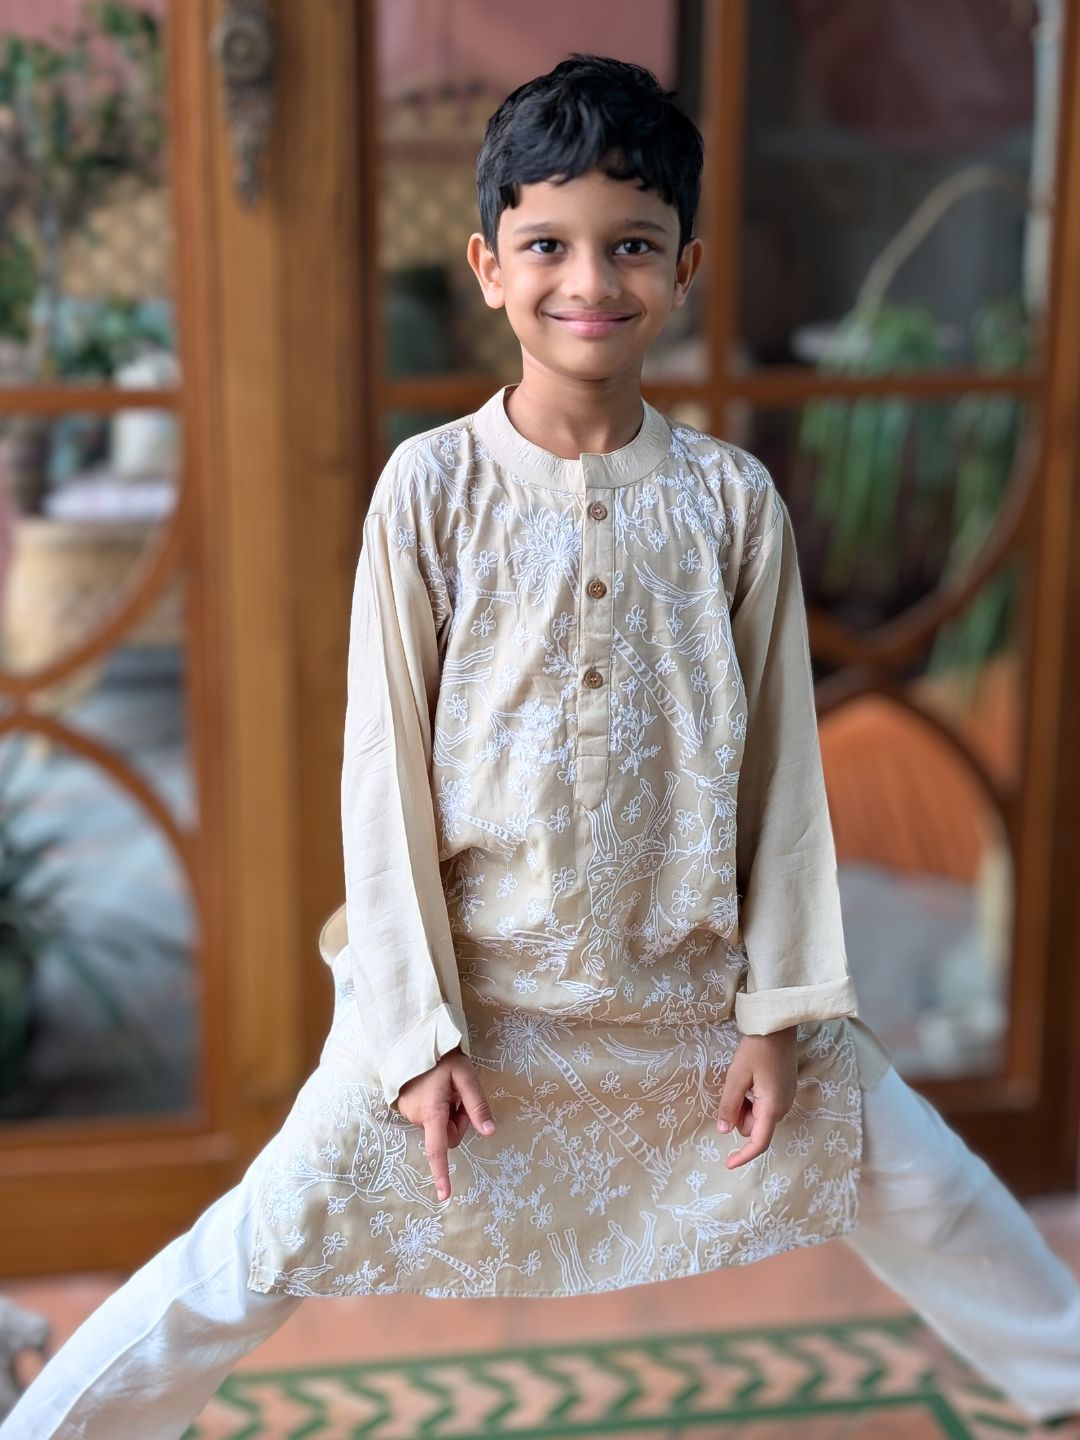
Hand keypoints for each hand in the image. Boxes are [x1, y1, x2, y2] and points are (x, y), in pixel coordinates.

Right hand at [395, 1046, 495, 1199]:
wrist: (412, 1040)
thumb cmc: (442, 1057)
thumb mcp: (465, 1076)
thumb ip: (477, 1105)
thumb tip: (489, 1132)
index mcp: (432, 1112)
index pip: (437, 1150)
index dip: (441, 1173)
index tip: (444, 1195)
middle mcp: (417, 1117)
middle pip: (447, 1136)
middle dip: (459, 1122)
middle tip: (460, 1096)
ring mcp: (409, 1114)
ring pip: (439, 1127)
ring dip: (448, 1113)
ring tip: (446, 1088)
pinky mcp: (405, 1108)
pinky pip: (429, 1119)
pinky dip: (438, 1109)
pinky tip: (436, 1089)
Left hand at [716, 1027, 796, 1168]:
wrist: (778, 1028)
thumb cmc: (756, 1049)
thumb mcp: (736, 1076)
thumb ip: (729, 1105)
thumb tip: (723, 1131)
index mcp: (772, 1107)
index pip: (759, 1142)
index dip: (743, 1156)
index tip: (727, 1163)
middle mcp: (783, 1108)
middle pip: (755, 1128)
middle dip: (739, 1116)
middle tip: (733, 1090)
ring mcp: (786, 1099)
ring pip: (759, 1117)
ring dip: (746, 1107)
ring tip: (743, 1081)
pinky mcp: (785, 1091)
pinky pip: (765, 1106)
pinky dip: (753, 1100)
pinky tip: (751, 1079)